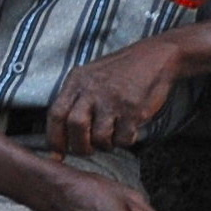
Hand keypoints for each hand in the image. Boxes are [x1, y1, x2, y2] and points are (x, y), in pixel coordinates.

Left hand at [47, 39, 184, 154]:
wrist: (156, 57)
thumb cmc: (119, 72)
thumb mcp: (89, 76)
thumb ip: (73, 101)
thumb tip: (59, 139)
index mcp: (76, 81)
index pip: (56, 114)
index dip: (54, 138)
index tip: (57, 154)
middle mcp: (92, 89)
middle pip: (76, 126)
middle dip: (80, 146)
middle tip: (87, 150)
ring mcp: (113, 99)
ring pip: (99, 137)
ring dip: (104, 145)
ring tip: (110, 139)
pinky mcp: (134, 109)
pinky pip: (123, 138)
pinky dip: (124, 142)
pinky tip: (127, 132)